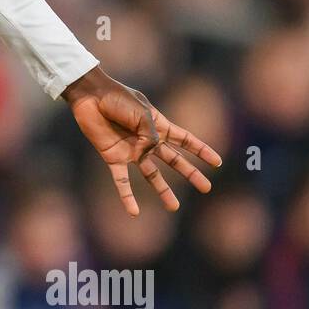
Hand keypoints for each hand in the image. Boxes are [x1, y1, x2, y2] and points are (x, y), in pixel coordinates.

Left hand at [62, 65, 222, 215]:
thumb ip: (151, 134)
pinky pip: (122, 181)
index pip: (186, 140)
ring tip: (174, 207)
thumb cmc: (117, 98)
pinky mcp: (114, 158)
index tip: (217, 163)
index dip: (202, 150)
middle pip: (174, 160)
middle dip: (191, 174)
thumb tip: (153, 151)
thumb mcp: (142, 113)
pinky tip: (134, 212)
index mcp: (158, 125)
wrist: (91, 96)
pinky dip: (127, 197)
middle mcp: (147, 141)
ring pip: (152, 175)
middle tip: (206, 188)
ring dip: (163, 191)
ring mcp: (132, 151)